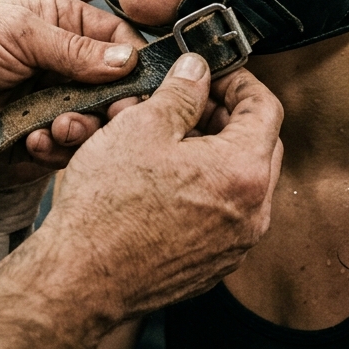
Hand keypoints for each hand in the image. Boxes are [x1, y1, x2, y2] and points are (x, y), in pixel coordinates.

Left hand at [0, 0, 143, 153]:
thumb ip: (77, 47)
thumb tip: (129, 60)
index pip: (120, 41)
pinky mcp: (34, 137)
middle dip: (114, 106)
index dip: (134, 63)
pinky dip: (54, 148)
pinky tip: (33, 139)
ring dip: (82, 129)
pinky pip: (63, 150)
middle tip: (113, 117)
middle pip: (115, 90)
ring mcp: (50, 102)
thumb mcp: (20, 30)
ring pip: (94, 124)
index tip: (141, 85)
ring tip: (58, 127)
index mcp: (64, 25)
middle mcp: (64, 65)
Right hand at [36, 54, 284, 318]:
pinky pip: (224, 215)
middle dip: (227, 116)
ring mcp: (237, 244)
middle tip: (191, 103)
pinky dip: (206, 190)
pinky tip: (167, 180)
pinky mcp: (216, 264)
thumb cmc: (107, 206)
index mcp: (243, 171)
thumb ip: (181, 91)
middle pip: (259, 145)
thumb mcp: (141, 127)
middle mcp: (253, 212)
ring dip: (215, 154)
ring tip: (170, 141)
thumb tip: (197, 70)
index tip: (213, 73)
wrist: (83, 278)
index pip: (266, 107)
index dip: (239, 81)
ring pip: (241, 182)